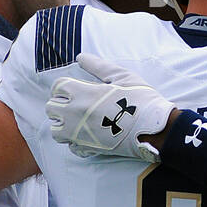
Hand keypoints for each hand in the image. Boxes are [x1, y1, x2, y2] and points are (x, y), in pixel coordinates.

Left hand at [46, 53, 176, 160]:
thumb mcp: (123, 77)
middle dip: (61, 104)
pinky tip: (88, 136)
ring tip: (79, 121)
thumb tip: (80, 57)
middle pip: (51, 107)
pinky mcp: (87, 148)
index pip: (57, 86)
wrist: (154, 128)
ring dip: (63, 124)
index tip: (77, 88)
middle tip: (77, 104)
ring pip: (55, 129)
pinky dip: (76, 142)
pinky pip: (71, 146)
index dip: (66, 86)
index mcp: (82, 94)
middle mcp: (74, 113)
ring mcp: (78, 133)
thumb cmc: (141, 100)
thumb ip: (98, 66)